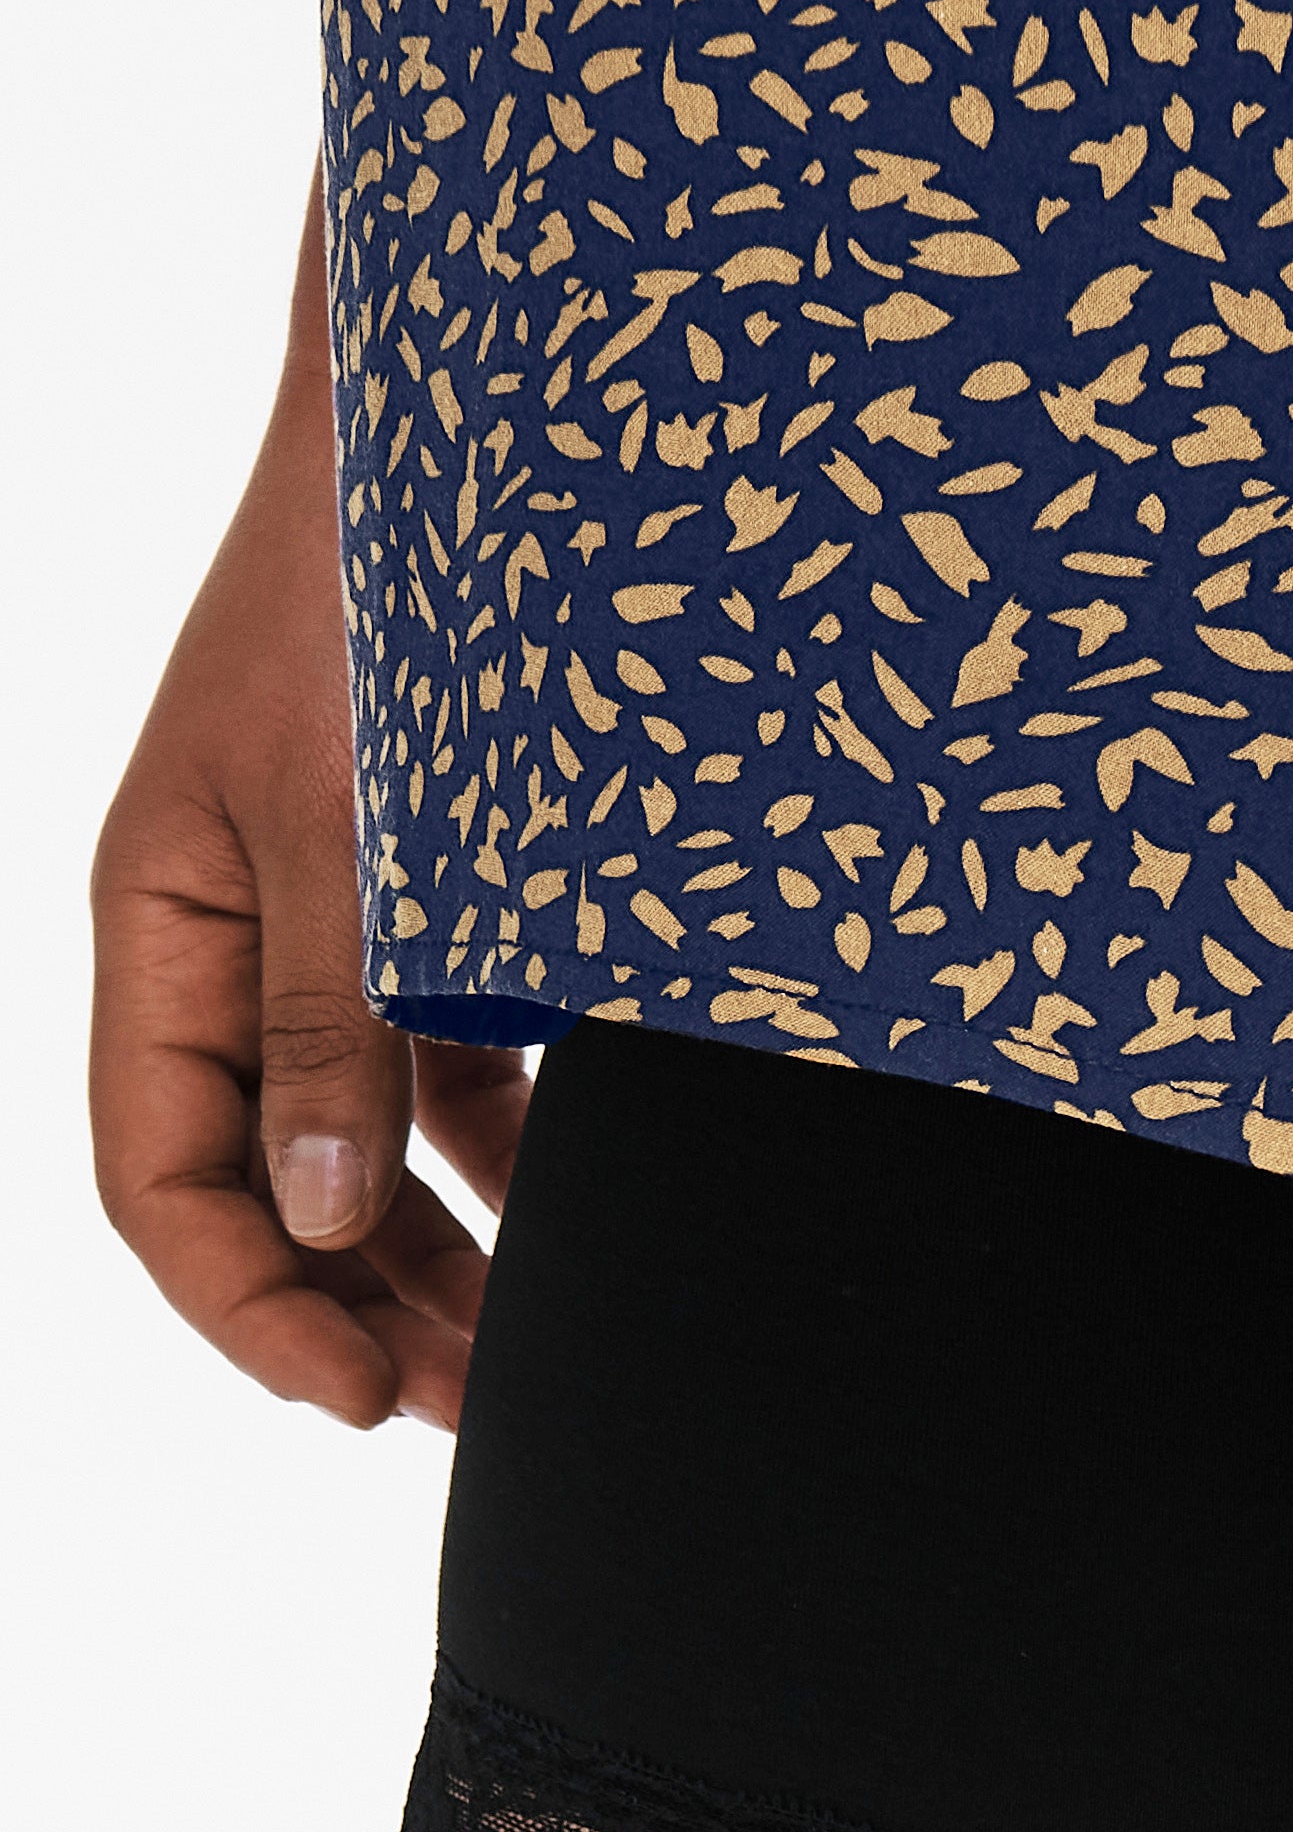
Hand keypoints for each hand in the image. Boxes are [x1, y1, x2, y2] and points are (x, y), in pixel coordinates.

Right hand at [89, 193, 528, 1432]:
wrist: (498, 419)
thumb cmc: (386, 590)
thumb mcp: (350, 821)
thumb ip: (333, 1020)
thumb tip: (321, 1222)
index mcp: (164, 921)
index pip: (161, 1175)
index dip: (247, 1308)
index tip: (356, 1399)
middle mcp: (238, 939)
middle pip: (274, 1185)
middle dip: (362, 1309)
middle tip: (474, 1412)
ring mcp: (341, 926)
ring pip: (373, 1146)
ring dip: (443, 1254)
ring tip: (534, 1355)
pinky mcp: (444, 905)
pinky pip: (460, 1069)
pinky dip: (517, 1152)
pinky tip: (592, 1216)